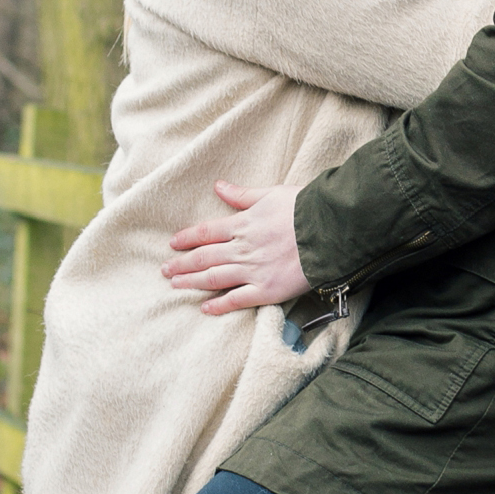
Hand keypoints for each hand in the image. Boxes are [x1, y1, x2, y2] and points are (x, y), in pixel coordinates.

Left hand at [161, 183, 308, 313]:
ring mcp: (253, 271)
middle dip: (182, 264)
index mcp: (243, 224)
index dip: (187, 238)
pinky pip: (237, 299)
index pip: (206, 232)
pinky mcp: (267, 290)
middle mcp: (242, 249)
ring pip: (214, 278)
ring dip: (192, 282)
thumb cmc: (304, 208)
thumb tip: (218, 186)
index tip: (172, 244)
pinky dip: (219, 305)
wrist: (329, 230)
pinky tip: (205, 308)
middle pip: (204, 257)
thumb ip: (242, 195)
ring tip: (175, 286)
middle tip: (165, 270)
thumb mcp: (271, 194)